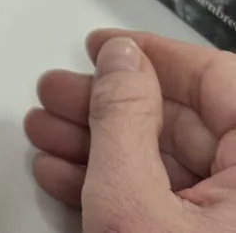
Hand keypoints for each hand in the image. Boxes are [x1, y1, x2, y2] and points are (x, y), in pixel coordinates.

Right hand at [25, 29, 235, 231]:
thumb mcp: (131, 203)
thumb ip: (122, 120)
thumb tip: (121, 60)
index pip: (216, 79)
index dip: (152, 56)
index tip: (105, 47)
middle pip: (184, 122)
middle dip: (105, 107)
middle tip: (58, 94)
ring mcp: (230, 223)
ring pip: (168, 162)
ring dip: (97, 145)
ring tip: (45, 133)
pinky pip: (168, 201)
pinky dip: (115, 185)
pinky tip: (65, 174)